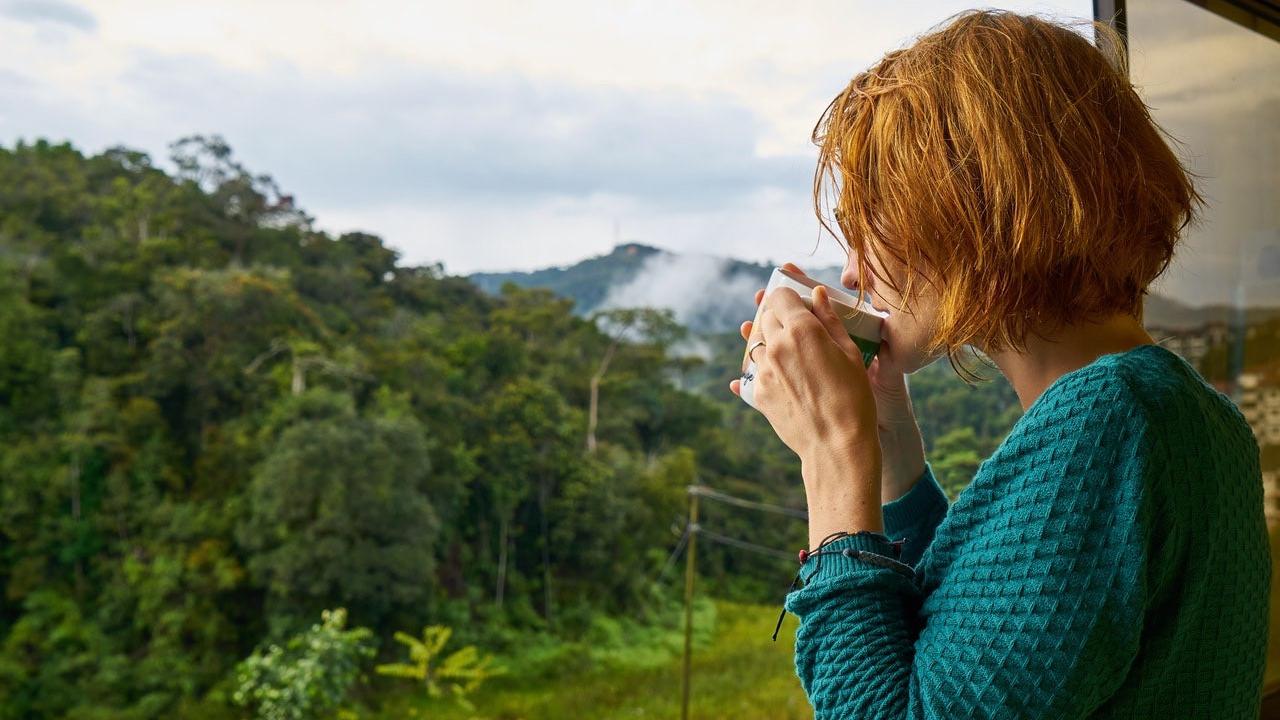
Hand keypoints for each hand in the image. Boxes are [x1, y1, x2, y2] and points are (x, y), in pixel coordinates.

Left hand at [729, 276, 883, 539]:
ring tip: (791, 353)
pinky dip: (764, 367)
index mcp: (800, 329)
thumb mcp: (850, 353)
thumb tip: (817, 294)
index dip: (789, 297)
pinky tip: (780, 374)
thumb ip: (829, 320)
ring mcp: (762, 370)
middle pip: (765, 316)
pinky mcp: (757, 393)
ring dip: (769, 341)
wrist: (836, 445)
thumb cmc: (853, 398)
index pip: (780, 296)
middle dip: (778, 317)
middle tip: (796, 327)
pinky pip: (753, 371)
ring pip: (756, 343)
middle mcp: (775, 346)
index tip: (798, 304)